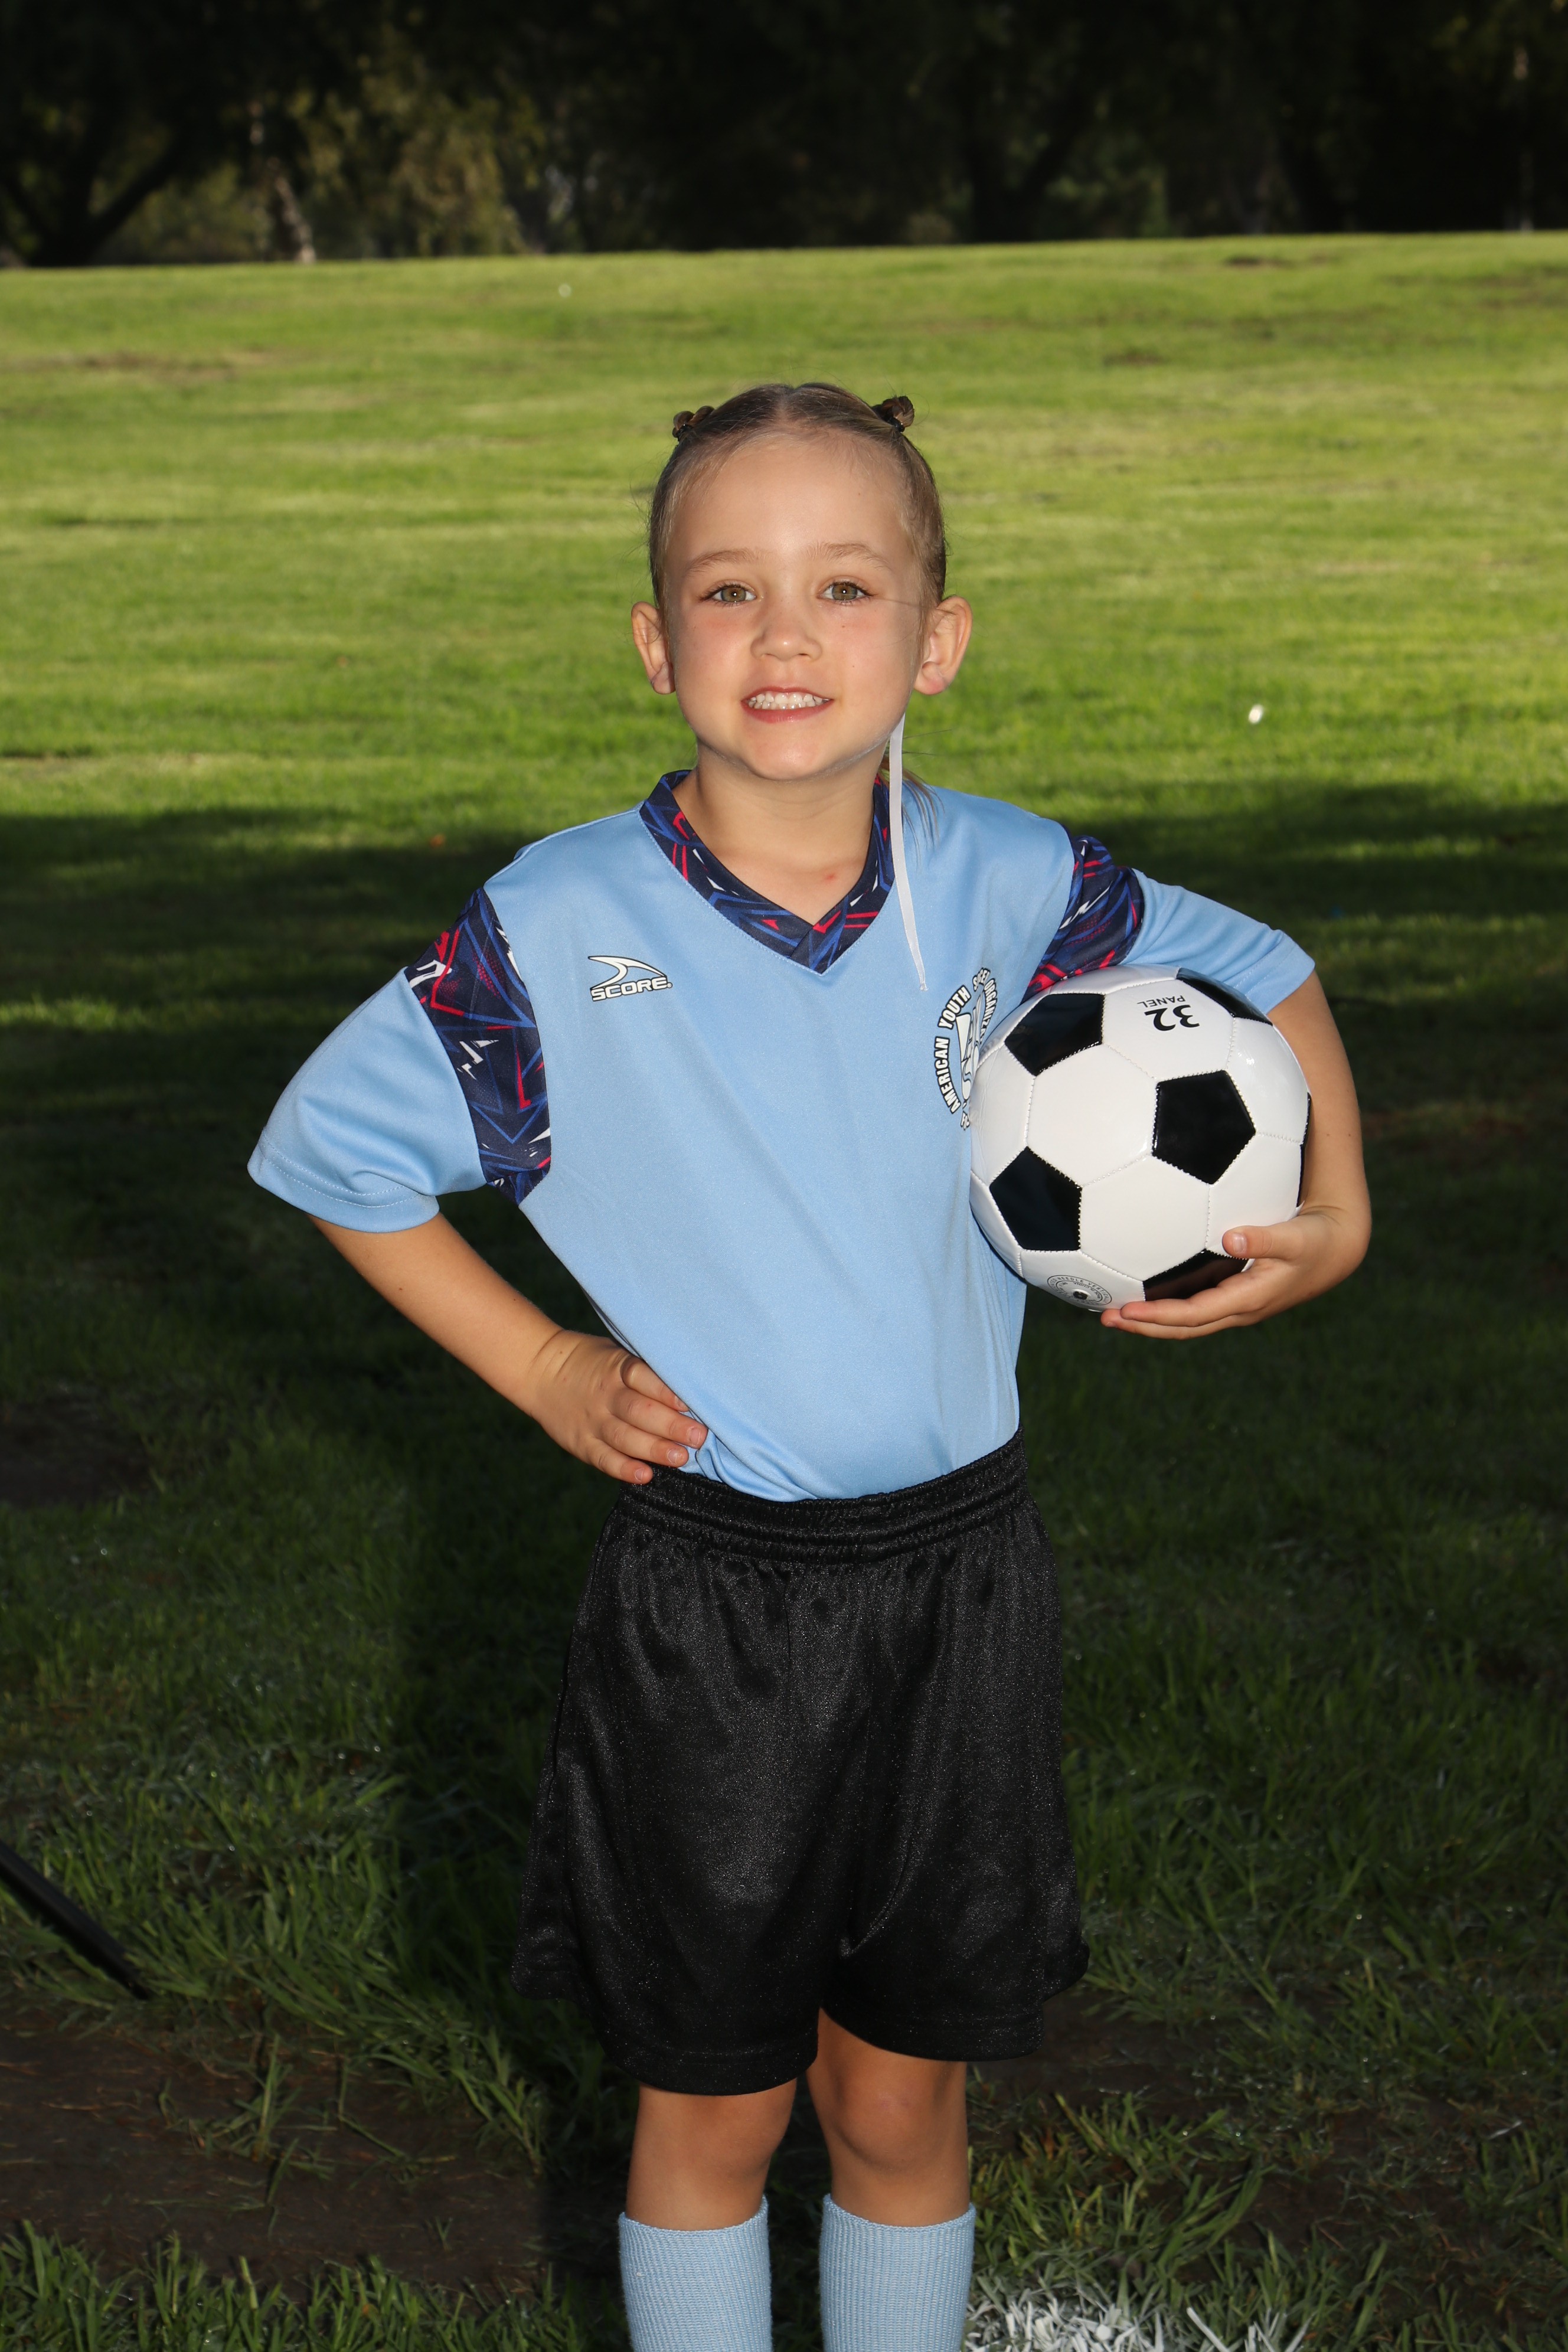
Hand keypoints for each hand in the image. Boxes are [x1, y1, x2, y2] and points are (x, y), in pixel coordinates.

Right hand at [520, 1328, 707, 1482]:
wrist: (540, 1371)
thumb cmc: (592, 1362)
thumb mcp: (615, 1354)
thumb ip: (644, 1372)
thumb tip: (688, 1390)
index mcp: (616, 1368)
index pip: (643, 1377)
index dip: (667, 1391)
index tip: (691, 1403)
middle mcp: (605, 1396)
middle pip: (639, 1411)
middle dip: (671, 1425)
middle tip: (698, 1436)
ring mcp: (592, 1421)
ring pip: (625, 1438)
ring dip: (654, 1449)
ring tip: (680, 1457)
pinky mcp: (581, 1443)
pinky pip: (604, 1459)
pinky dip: (624, 1469)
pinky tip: (645, 1475)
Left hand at [1100, 1201, 1368, 1339]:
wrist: (1336, 1251)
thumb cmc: (1315, 1239)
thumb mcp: (1295, 1238)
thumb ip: (1265, 1238)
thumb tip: (1231, 1236)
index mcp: (1248, 1299)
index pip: (1193, 1315)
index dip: (1159, 1316)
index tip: (1126, 1311)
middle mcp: (1237, 1309)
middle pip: (1182, 1327)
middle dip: (1144, 1326)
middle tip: (1104, 1317)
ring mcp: (1235, 1306)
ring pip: (1186, 1322)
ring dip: (1150, 1320)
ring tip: (1112, 1312)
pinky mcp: (1234, 1295)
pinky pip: (1194, 1307)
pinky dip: (1166, 1307)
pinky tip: (1143, 1292)